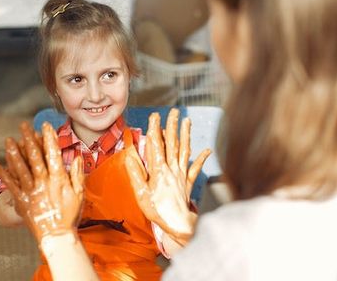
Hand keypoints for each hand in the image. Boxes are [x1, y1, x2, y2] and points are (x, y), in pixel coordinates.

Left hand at [0, 121, 83, 242]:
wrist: (57, 236)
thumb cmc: (69, 216)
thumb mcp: (79, 194)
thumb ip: (77, 175)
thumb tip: (77, 158)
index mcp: (58, 180)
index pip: (53, 154)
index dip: (49, 139)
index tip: (45, 126)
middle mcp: (43, 183)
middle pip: (34, 157)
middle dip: (29, 139)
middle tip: (24, 126)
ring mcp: (31, 191)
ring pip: (20, 168)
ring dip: (14, 153)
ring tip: (9, 140)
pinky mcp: (22, 201)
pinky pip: (10, 185)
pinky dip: (3, 174)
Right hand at [125, 108, 210, 244]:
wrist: (177, 225)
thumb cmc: (157, 211)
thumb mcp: (141, 194)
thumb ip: (136, 174)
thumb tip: (130, 156)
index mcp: (159, 171)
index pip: (156, 145)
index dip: (154, 129)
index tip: (154, 116)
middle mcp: (172, 169)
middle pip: (172, 143)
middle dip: (172, 126)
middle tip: (173, 111)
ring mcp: (182, 175)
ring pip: (184, 151)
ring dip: (185, 135)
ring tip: (187, 121)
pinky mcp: (188, 183)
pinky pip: (196, 169)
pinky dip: (202, 159)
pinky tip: (207, 150)